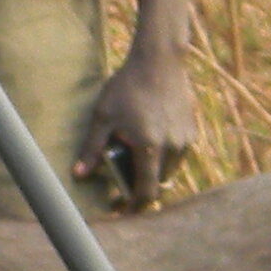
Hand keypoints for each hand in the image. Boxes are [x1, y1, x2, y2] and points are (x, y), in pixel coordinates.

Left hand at [75, 47, 197, 211]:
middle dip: (140, 189)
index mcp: (150, 147)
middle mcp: (172, 148)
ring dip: (152, 173)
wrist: (159, 61)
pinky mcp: (191, 131)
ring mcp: (185, 140)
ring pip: (169, 171)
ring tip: (132, 163)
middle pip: (159, 184)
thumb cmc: (127, 86)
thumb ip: (93, 148)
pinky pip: (177, 156)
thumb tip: (79, 174)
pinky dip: (163, 159)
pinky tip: (147, 144)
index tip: (120, 210)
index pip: (146, 192)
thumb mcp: (103, 116)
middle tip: (120, 188)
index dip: (133, 207)